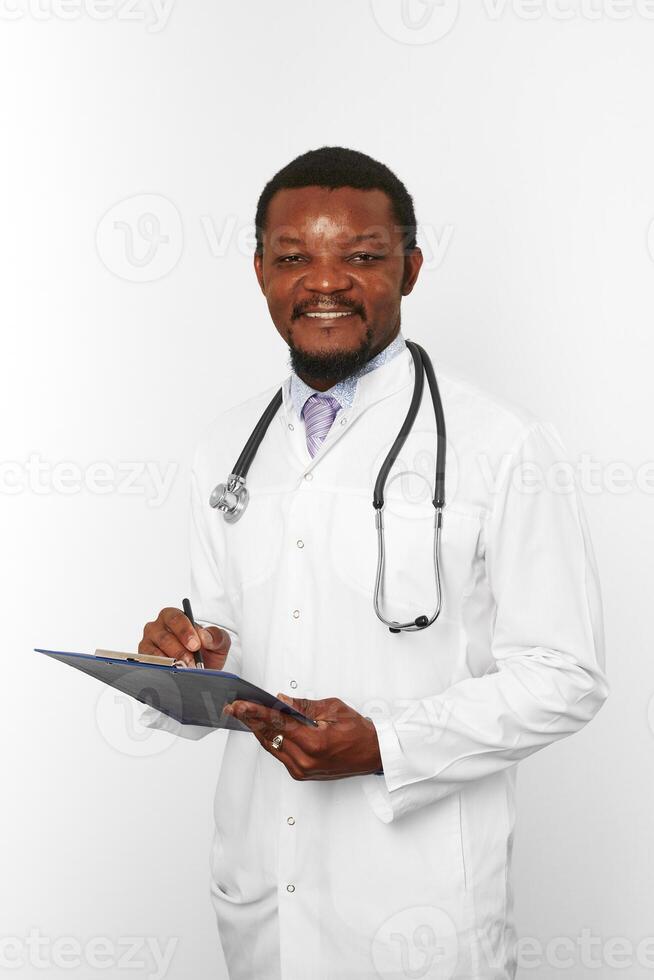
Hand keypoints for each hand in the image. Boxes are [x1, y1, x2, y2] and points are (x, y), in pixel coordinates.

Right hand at [139, 607, 229, 669]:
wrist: (201, 670)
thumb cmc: (206, 651)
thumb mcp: (218, 642)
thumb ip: (216, 636)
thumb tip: (205, 637)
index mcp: (174, 617)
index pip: (175, 618)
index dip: (185, 631)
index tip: (195, 645)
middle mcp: (157, 627)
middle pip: (164, 637)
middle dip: (179, 652)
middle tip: (191, 663)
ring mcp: (148, 644)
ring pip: (154, 652)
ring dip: (170, 663)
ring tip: (184, 671)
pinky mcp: (144, 660)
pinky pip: (148, 664)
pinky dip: (160, 670)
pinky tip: (171, 675)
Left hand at [223, 696, 382, 779]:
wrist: (371, 754)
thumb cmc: (358, 731)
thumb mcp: (332, 709)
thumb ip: (302, 706)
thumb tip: (280, 701)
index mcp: (314, 743)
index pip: (277, 724)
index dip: (256, 713)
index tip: (240, 705)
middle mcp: (305, 761)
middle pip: (269, 736)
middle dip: (250, 720)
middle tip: (234, 707)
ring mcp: (301, 770)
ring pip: (271, 746)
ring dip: (257, 729)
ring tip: (243, 714)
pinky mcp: (300, 773)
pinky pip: (279, 753)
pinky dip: (270, 738)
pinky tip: (261, 726)